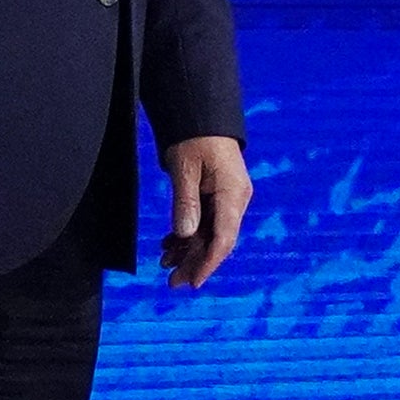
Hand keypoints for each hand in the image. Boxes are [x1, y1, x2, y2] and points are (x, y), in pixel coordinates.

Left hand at [158, 134, 251, 289]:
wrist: (203, 117)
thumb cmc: (195, 139)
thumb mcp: (185, 168)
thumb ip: (185, 202)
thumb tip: (184, 234)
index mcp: (232, 194)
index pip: (223, 238)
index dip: (208, 263)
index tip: (194, 282)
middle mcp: (235, 200)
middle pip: (217, 241)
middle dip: (195, 263)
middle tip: (172, 282)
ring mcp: (227, 199)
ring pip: (209, 235)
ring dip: (188, 251)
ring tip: (164, 263)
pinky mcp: (217, 197)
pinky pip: (204, 223)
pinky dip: (187, 236)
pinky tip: (169, 245)